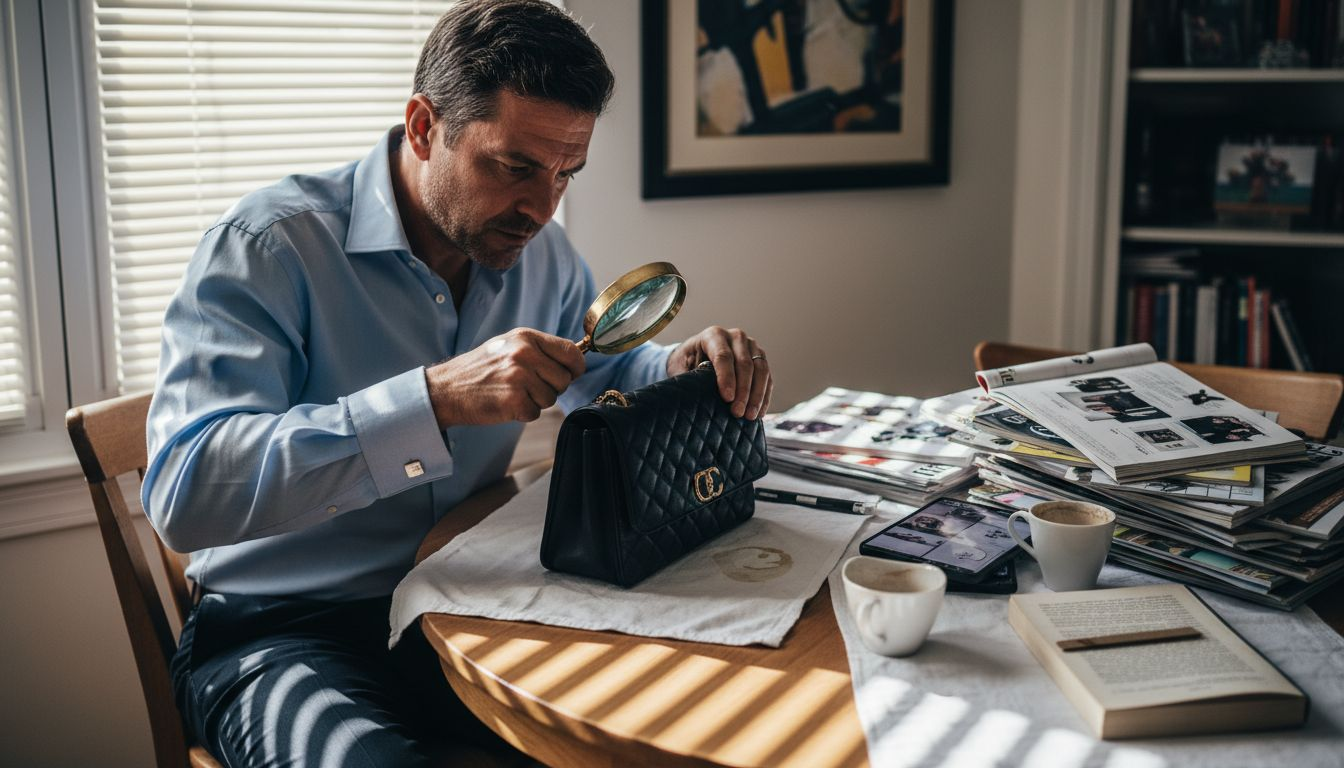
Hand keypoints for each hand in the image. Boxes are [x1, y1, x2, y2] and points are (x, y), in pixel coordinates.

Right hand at [425, 328, 584, 427]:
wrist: (447, 389)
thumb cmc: (480, 369)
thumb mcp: (509, 346)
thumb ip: (540, 350)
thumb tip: (574, 360)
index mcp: (526, 337)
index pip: (570, 352)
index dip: (575, 367)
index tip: (571, 373)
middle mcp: (524, 354)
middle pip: (564, 379)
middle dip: (552, 388)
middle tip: (528, 386)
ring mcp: (519, 377)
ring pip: (551, 398)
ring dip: (536, 401)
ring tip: (512, 393)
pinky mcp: (513, 400)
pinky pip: (535, 413)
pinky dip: (523, 414)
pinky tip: (506, 404)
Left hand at [668, 326, 771, 419]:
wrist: (696, 355)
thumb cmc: (687, 363)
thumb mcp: (681, 368)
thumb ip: (689, 379)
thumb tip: (697, 396)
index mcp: (714, 335)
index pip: (723, 356)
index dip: (726, 378)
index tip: (727, 398)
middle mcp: (736, 337)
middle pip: (744, 363)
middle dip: (742, 390)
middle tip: (737, 412)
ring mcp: (751, 346)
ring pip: (760, 370)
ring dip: (756, 395)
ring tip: (749, 416)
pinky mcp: (761, 358)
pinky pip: (767, 378)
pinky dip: (764, 396)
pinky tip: (758, 413)